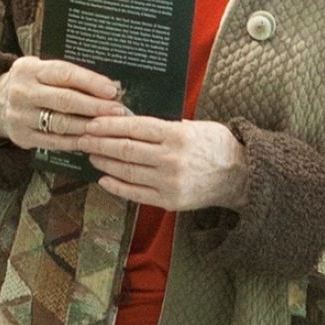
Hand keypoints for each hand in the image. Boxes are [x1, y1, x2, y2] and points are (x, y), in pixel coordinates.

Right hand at [0, 57, 130, 151]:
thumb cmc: (31, 83)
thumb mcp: (42, 70)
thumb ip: (68, 76)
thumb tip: (107, 88)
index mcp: (29, 69)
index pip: (64, 73)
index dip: (90, 82)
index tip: (112, 91)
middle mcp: (22, 91)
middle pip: (65, 100)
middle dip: (95, 106)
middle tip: (117, 111)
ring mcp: (20, 116)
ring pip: (61, 123)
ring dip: (89, 126)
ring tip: (108, 127)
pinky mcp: (21, 136)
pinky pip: (54, 141)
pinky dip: (76, 141)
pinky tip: (91, 139)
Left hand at [75, 116, 248, 211]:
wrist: (240, 175)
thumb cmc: (216, 145)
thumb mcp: (192, 126)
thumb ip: (162, 126)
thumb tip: (128, 122)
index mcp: (176, 135)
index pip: (134, 127)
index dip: (109, 125)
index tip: (93, 123)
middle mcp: (171, 159)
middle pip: (125, 149)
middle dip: (99, 143)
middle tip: (83, 138)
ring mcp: (169, 182)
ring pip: (127, 171)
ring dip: (104, 163)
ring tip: (91, 155)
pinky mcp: (169, 201)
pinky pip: (135, 194)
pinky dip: (117, 186)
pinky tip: (104, 179)